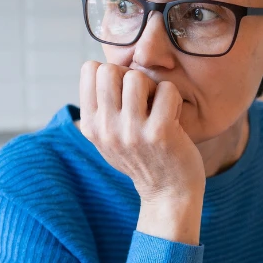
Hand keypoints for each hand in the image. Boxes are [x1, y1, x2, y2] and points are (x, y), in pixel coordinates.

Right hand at [79, 61, 205, 243]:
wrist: (168, 193)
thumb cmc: (142, 158)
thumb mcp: (109, 139)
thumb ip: (100, 109)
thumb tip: (97, 68)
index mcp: (91, 126)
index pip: (90, 70)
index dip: (112, 73)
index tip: (125, 94)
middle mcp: (106, 129)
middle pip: (110, 69)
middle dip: (130, 77)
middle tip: (143, 99)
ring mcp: (132, 132)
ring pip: (137, 77)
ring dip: (152, 87)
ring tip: (158, 108)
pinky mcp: (160, 133)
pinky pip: (166, 90)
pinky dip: (173, 98)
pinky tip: (173, 118)